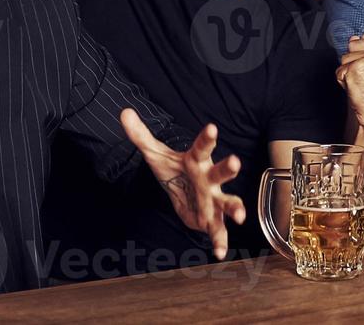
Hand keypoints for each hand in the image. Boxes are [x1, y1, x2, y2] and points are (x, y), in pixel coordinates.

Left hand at [121, 109, 246, 259]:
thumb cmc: (174, 169)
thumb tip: (124, 113)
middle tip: (235, 161)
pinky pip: (218, 230)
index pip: (202, 146)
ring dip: (234, 208)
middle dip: (228, 168)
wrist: (180, 189)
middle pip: (220, 171)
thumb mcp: (155, 153)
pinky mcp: (210, 218)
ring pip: (227, 202)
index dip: (207, 137)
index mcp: (197, 160)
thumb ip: (141, 135)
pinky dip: (220, 241)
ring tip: (238, 216)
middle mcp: (208, 178)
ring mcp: (212, 199)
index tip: (211, 127)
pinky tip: (219, 252)